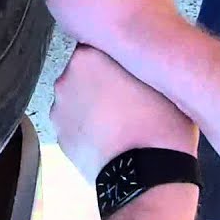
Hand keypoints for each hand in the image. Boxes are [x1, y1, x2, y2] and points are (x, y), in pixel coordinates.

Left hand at [51, 45, 197, 179]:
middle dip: (101, 79)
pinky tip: (110, 137)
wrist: (146, 177)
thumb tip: (135, 55)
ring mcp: (59, 110)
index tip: (129, 67)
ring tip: (120, 120)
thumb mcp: (159, 76)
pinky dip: (88, 127)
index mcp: (88, 56)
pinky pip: (76, 124)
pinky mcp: (60, 138)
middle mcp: (65, 78)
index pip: (98, 43)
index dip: (115, 55)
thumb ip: (138, 58)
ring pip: (78, 98)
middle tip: (128, 95)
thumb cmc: (159, 122)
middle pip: (84, 70)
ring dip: (92, 103)